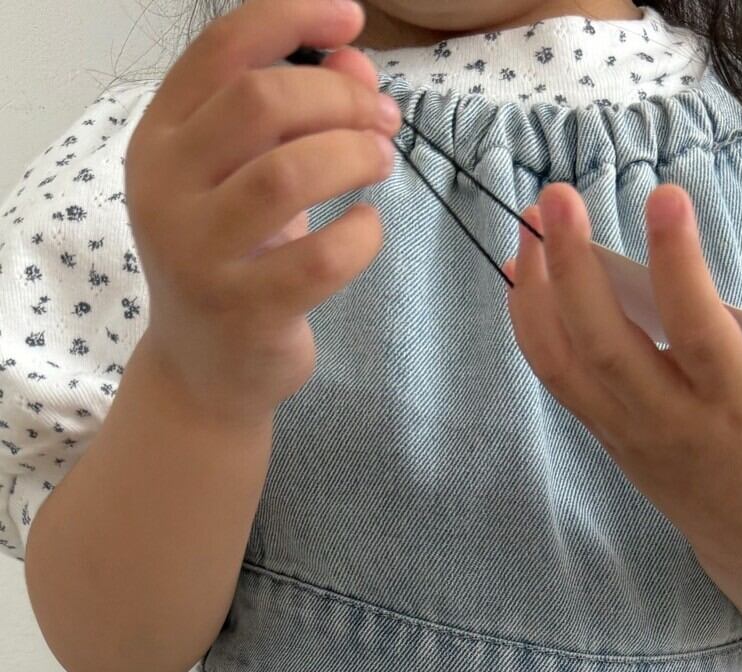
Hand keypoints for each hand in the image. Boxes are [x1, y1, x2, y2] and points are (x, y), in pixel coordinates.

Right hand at [124, 0, 401, 424]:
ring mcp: (200, 254)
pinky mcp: (244, 310)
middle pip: (264, 102)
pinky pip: (323, 257)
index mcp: (160, 138)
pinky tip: (365, 228)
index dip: (295, 17)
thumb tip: (355, 58)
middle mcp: (167, 189)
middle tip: (382, 122)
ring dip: (356, 156)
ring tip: (380, 165)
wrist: (203, 369)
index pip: (224, 48)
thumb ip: (296, 110)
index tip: (352, 18)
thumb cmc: (232, 255)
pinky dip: (363, 233)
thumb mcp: (248, 174)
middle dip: (340, 100)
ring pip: (291, 173)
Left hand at [503, 181, 741, 563]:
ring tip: (532, 223)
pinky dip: (530, 320)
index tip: (665, 194)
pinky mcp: (603, 430)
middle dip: (577, 269)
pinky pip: (554, 375)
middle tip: (560, 197)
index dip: (678, 264)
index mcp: (735, 400)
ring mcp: (629, 427)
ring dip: (538, 291)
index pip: (698, 330)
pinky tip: (523, 265)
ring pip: (567, 362)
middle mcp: (672, 417)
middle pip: (608, 345)